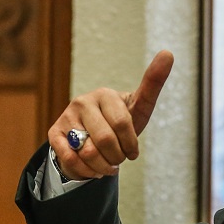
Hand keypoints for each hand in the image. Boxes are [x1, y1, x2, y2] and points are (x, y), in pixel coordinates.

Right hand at [49, 50, 174, 179]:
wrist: (93, 138)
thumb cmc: (120, 123)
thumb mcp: (139, 108)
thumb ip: (153, 84)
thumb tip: (168, 52)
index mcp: (105, 94)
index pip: (123, 124)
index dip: (130, 145)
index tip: (132, 153)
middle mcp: (83, 101)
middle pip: (106, 140)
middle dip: (117, 156)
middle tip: (119, 158)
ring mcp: (67, 116)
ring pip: (89, 152)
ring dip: (103, 166)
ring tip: (107, 163)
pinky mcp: (54, 133)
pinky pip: (72, 159)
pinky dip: (88, 170)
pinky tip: (94, 168)